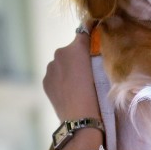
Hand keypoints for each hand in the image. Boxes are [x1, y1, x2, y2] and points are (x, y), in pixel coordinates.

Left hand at [43, 31, 103, 149]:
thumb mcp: (104, 69)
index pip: (84, 29)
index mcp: (77, 47)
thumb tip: (94, 33)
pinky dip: (62, 80)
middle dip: (79, 56)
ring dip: (69, 69)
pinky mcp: (46, 80)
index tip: (97, 32)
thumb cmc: (99, 94)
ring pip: (62, 63)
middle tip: (90, 73)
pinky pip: (55, 75)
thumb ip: (98, 50)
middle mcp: (60, 52)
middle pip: (72, 49)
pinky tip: (70, 92)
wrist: (81, 119)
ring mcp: (50, 67)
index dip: (91, 30)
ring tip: (79, 86)